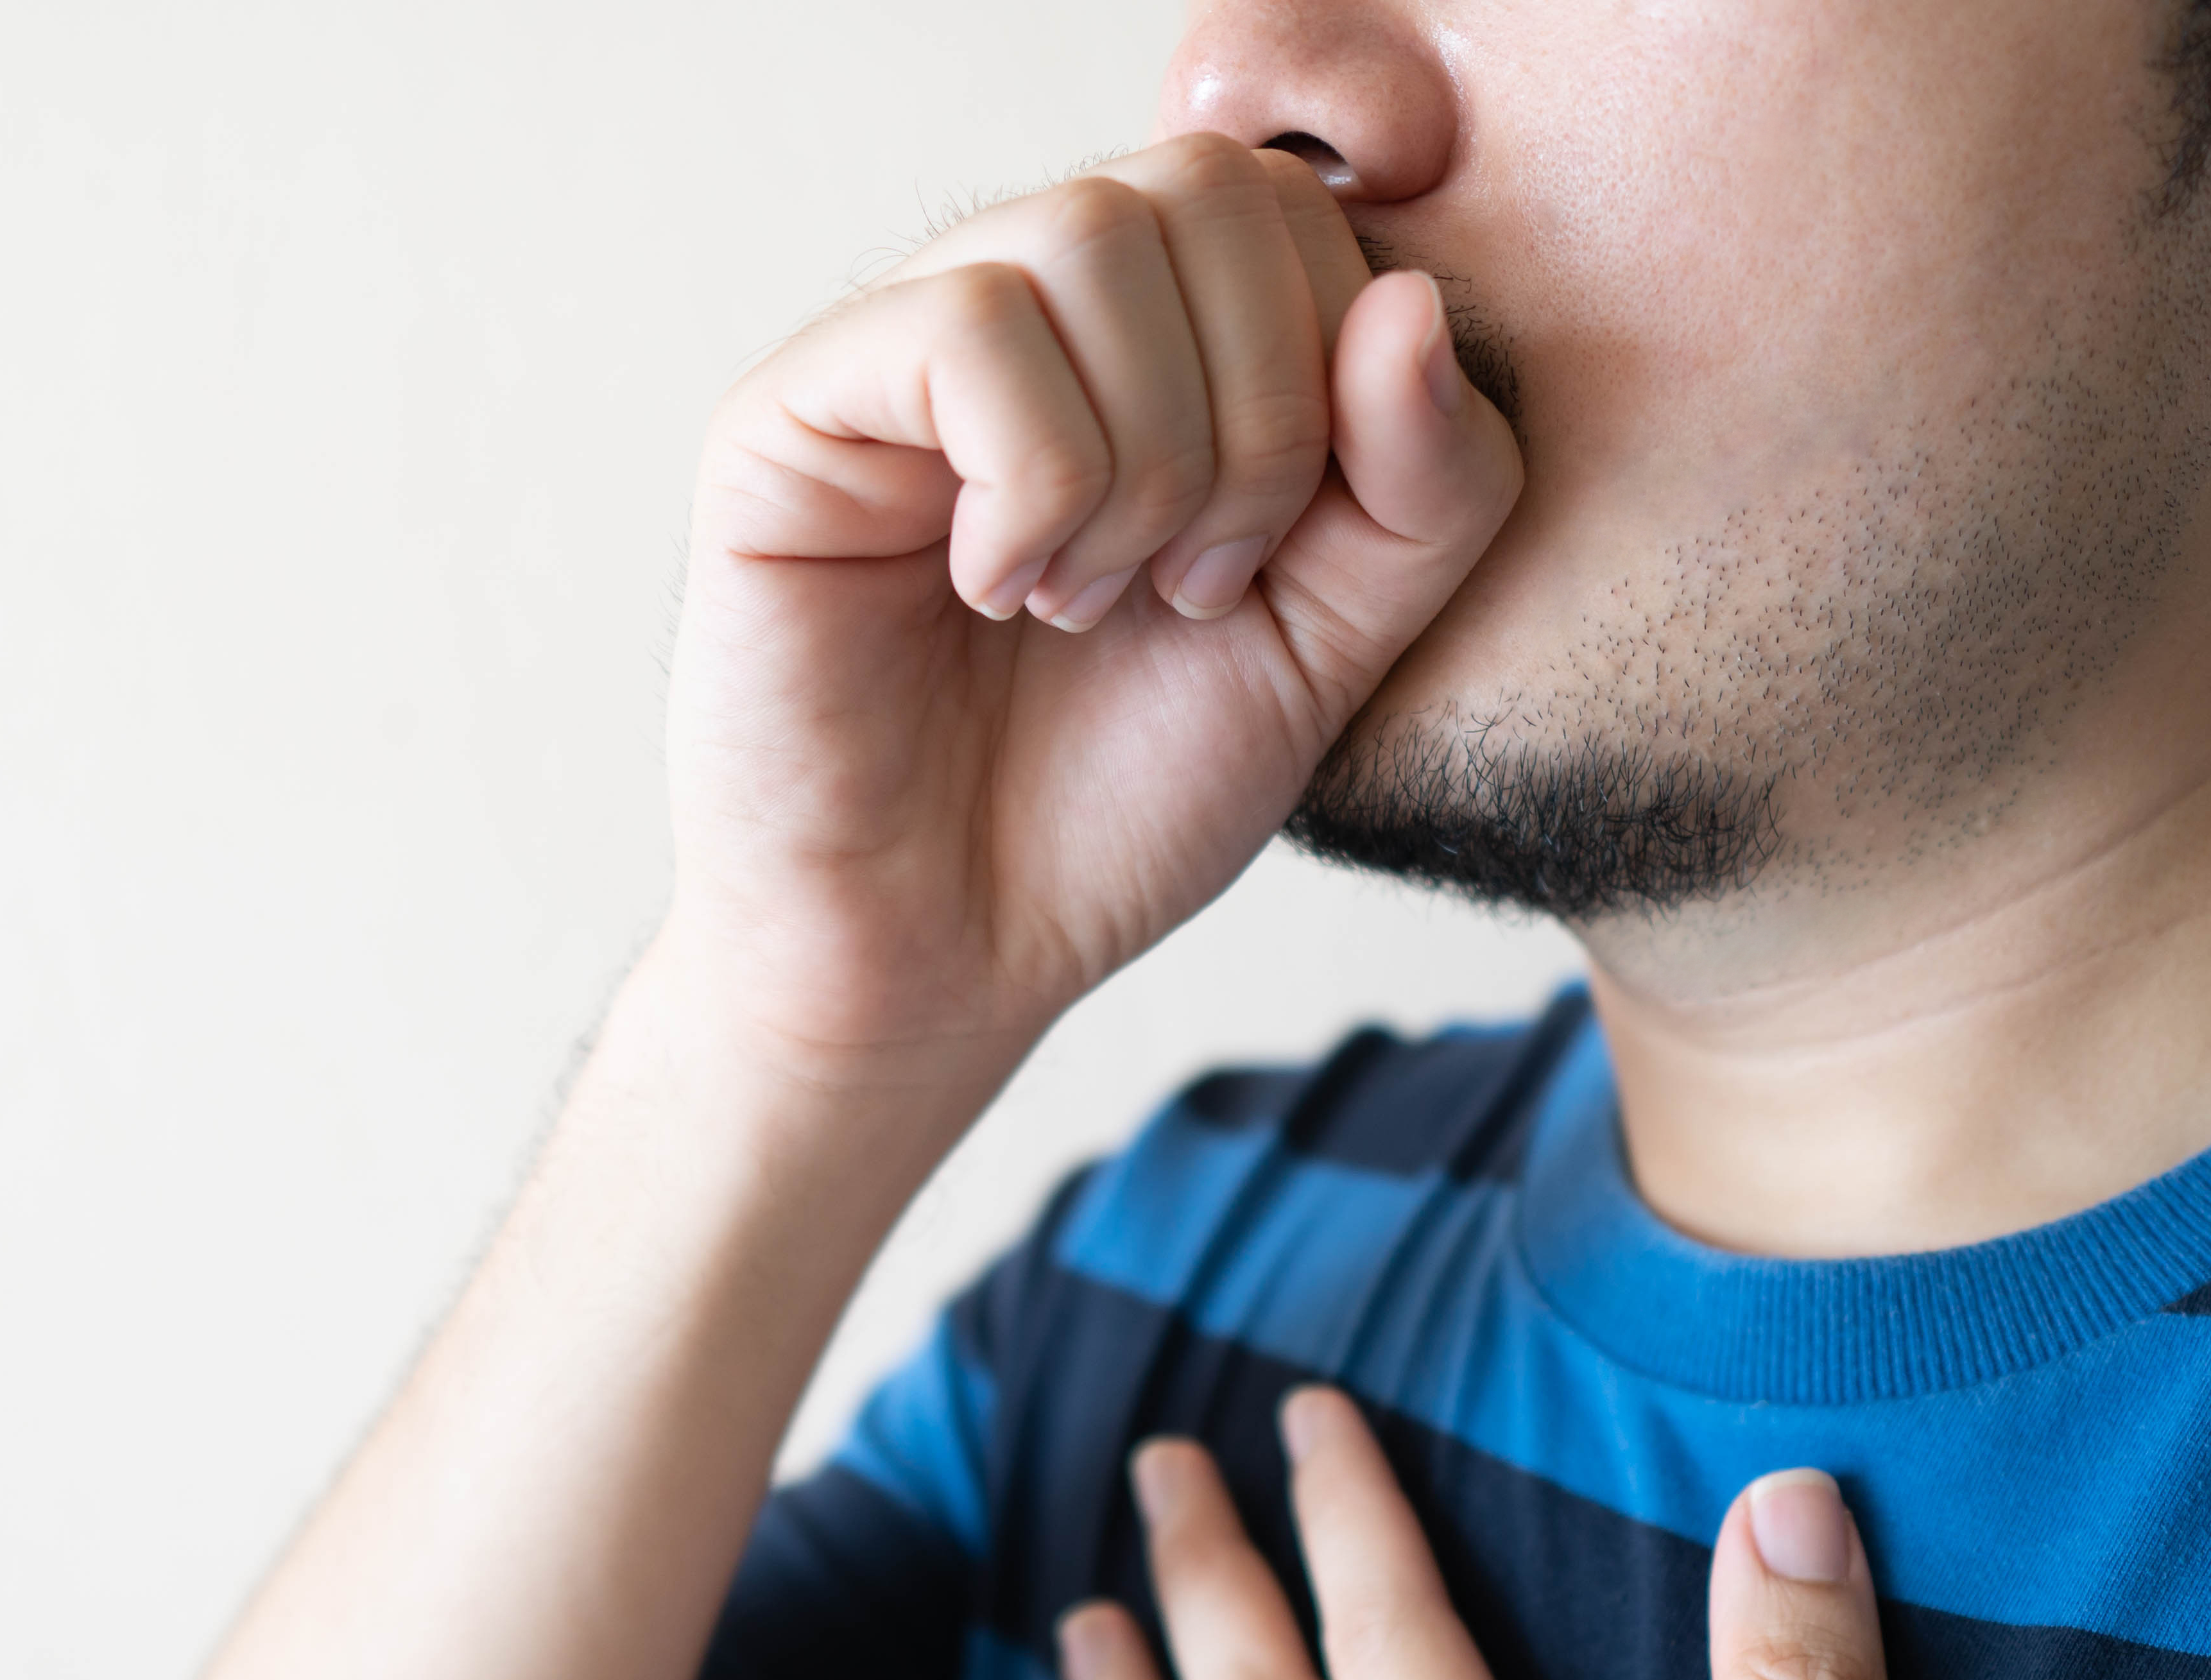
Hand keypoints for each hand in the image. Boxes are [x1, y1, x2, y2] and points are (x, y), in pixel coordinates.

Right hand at [658, 136, 1521, 1096]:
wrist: (943, 958)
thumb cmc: (1111, 804)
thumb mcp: (1336, 644)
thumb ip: (1424, 484)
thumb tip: (1412, 301)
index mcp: (1148, 336)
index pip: (1297, 210)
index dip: (1336, 380)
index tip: (1265, 566)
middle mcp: (1019, 306)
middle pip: (1207, 190)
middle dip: (1259, 415)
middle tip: (1188, 588)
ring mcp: (892, 347)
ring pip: (1088, 236)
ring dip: (1142, 455)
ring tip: (1086, 597)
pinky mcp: (786, 415)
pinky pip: (964, 329)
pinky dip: (1032, 481)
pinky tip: (997, 586)